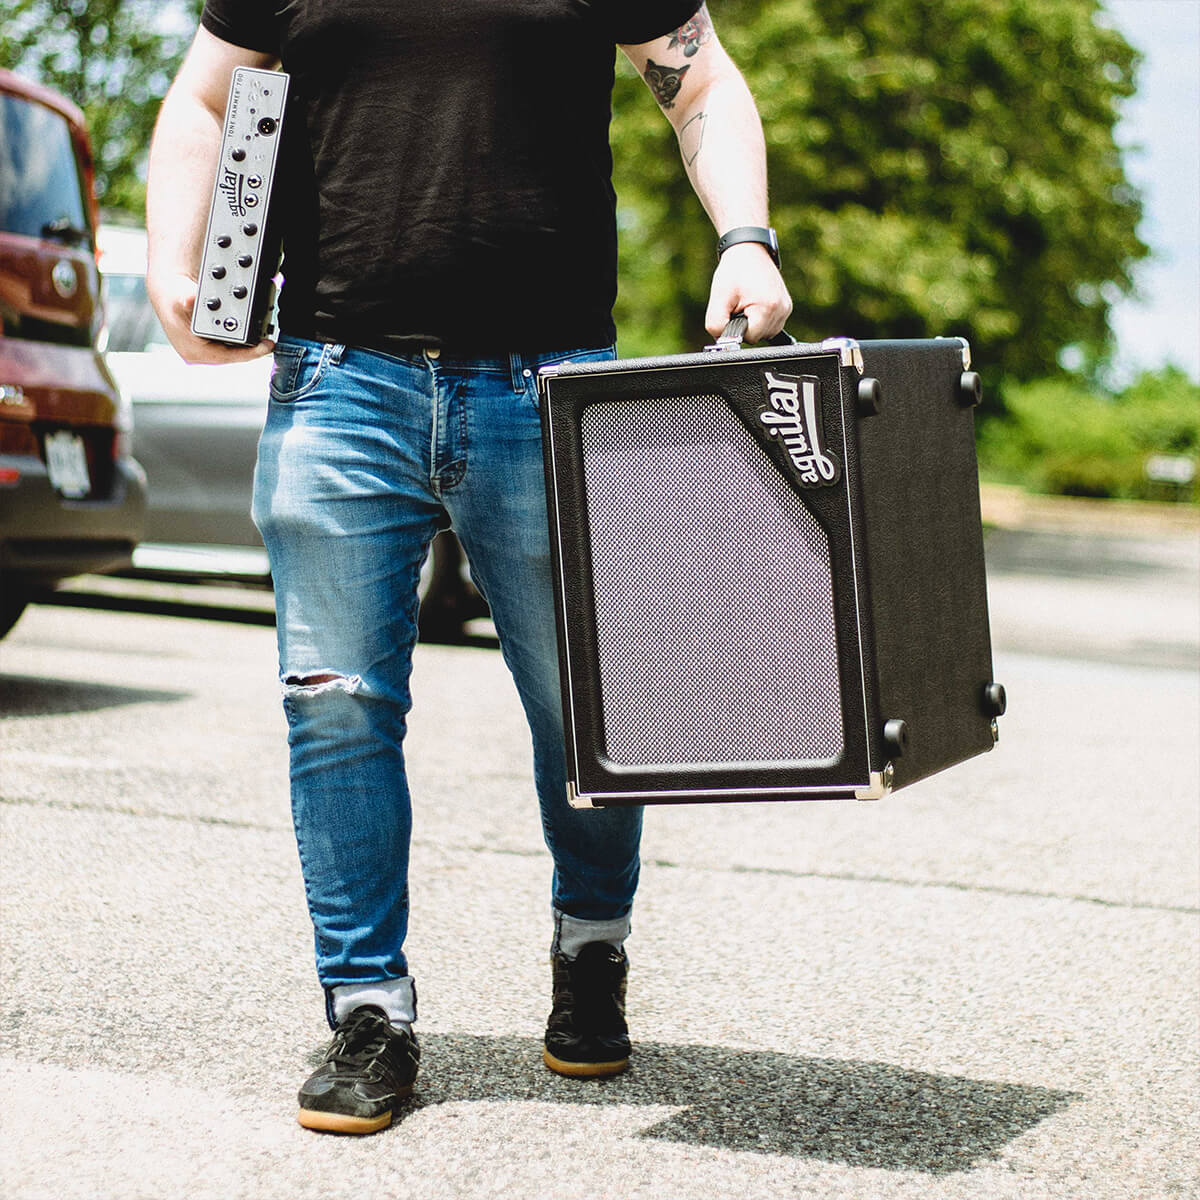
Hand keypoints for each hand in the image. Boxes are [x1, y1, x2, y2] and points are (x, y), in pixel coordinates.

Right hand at [146, 271, 274, 364]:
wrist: (170, 293)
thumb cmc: (174, 296)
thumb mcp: (180, 297)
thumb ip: (187, 299)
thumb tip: (191, 299)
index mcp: (193, 351)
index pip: (228, 357)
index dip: (250, 353)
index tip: (267, 346)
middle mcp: (200, 355)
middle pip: (234, 355)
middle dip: (253, 348)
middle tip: (270, 340)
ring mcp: (206, 352)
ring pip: (234, 350)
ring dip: (250, 343)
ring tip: (266, 335)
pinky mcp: (212, 345)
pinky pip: (233, 345)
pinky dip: (244, 338)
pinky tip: (257, 331)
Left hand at [704, 242, 792, 342]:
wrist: (748, 250)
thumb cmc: (734, 271)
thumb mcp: (718, 298)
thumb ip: (716, 325)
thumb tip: (723, 343)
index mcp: (768, 307)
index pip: (750, 338)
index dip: (737, 328)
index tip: (734, 310)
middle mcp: (782, 309)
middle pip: (758, 337)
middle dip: (745, 326)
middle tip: (739, 304)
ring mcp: (786, 308)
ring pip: (765, 333)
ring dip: (753, 323)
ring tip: (746, 302)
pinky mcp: (786, 307)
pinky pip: (770, 325)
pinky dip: (760, 319)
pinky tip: (754, 304)